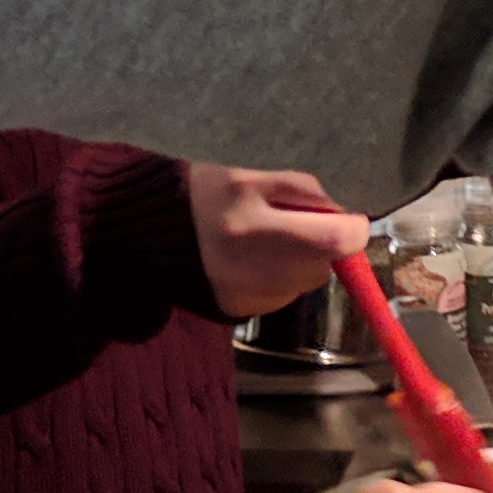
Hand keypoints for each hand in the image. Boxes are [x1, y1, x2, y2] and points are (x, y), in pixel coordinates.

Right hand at [186, 164, 367, 317]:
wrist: (140, 235)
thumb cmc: (201, 195)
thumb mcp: (250, 178)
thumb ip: (303, 193)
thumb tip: (346, 219)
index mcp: (254, 225)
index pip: (334, 241)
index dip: (351, 230)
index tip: (347, 220)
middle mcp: (253, 270)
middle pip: (322, 267)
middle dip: (321, 247)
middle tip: (293, 226)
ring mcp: (245, 298)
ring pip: (304, 286)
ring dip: (298, 265)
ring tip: (264, 243)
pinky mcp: (237, 313)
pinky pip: (280, 297)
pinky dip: (276, 280)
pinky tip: (248, 263)